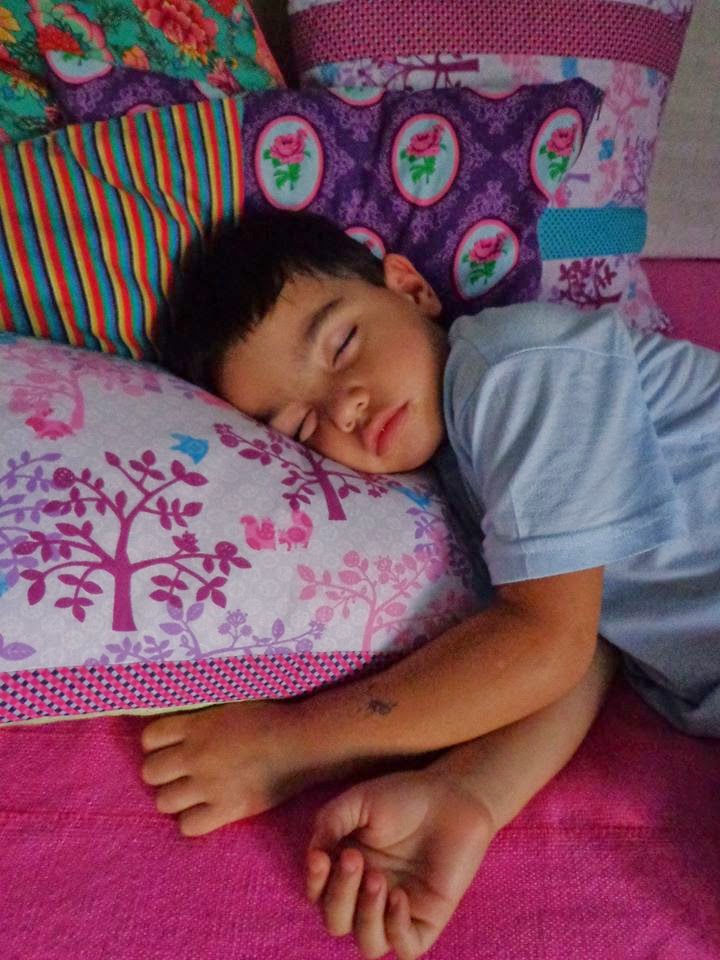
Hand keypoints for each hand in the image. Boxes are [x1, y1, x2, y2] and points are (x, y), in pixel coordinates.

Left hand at [141, 699, 317, 835]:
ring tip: (192, 794)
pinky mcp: (227, 808)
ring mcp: (209, 784)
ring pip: (163, 802)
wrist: (301, 741)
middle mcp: (196, 754)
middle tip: (181, 774)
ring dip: (175, 798)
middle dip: (163, 773)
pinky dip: (193, 820)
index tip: (169, 749)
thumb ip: (201, 718)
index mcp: (196, 725)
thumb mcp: (228, 705)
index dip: (156, 746)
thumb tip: (180, 728)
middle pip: (150, 773)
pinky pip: (188, 826)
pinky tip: (206, 810)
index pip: (149, 738)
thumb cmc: (269, 718)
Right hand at [306, 769, 495, 958]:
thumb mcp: (357, 802)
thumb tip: (312, 856)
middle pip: (337, 922)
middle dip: (340, 895)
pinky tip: (399, 896)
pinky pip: (405, 948)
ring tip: (377, 879)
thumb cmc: (404, 796)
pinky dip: (396, 928)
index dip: (315, 882)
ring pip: (368, 944)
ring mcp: (398, 910)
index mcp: (348, 870)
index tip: (321, 857)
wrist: (452, 796)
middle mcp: (369, 895)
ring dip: (365, 916)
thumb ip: (329, 824)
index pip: (319, 894)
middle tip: (355, 859)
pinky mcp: (427, 920)